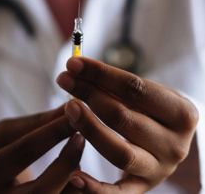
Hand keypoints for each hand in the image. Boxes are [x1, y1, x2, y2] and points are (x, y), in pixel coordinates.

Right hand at [0, 105, 84, 193]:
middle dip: (66, 161)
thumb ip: (35, 122)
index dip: (51, 133)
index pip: (22, 152)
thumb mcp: (3, 132)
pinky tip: (75, 172)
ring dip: (74, 178)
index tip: (72, 116)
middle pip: (40, 189)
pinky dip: (73, 189)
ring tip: (77, 152)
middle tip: (81, 137)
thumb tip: (66, 108)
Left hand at [57, 57, 198, 193]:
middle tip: (65, 80)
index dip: (100, 74)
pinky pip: (118, 193)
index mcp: (181, 113)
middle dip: (89, 94)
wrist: (171, 139)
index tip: (74, 63)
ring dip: (88, 128)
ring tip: (68, 108)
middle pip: (122, 117)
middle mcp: (174, 144)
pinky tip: (73, 175)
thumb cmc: (155, 111)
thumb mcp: (148, 95)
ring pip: (118, 151)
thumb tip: (80, 72)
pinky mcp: (142, 187)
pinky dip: (95, 187)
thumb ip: (118, 87)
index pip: (134, 87)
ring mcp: (159, 169)